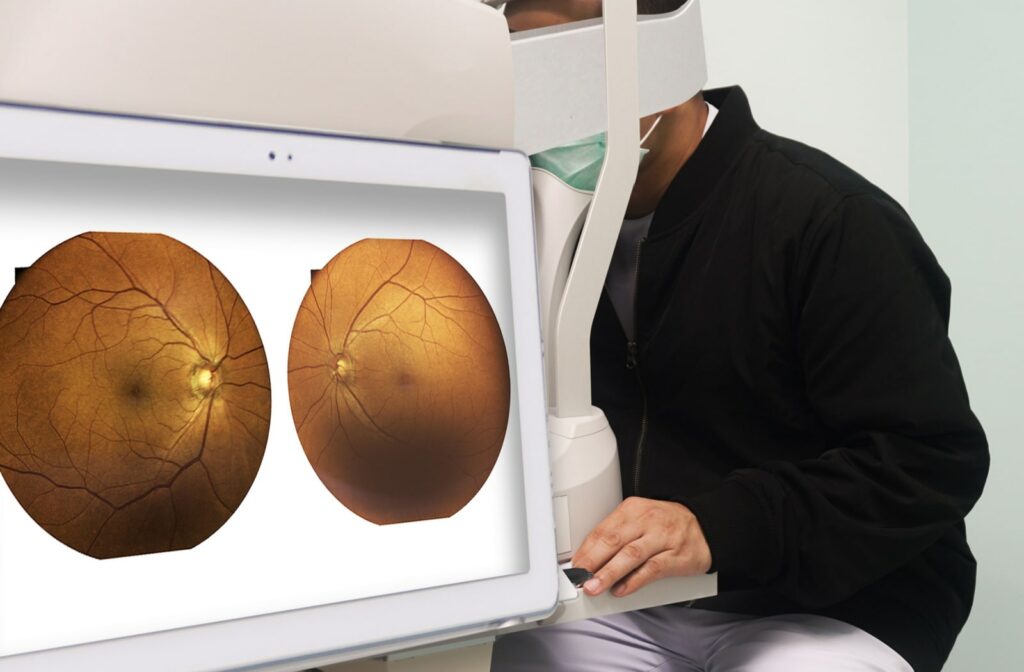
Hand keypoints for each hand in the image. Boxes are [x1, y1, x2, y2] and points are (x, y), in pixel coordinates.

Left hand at [571, 497, 711, 597]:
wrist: (706, 526)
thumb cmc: (666, 524)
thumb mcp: (640, 519)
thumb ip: (617, 535)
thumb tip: (589, 556)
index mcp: (633, 509)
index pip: (603, 529)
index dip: (586, 549)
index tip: (574, 564)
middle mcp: (647, 521)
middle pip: (614, 540)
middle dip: (593, 560)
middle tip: (579, 576)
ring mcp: (662, 538)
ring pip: (630, 556)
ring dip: (609, 573)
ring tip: (594, 586)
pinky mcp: (676, 556)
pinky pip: (651, 570)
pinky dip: (633, 581)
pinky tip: (621, 589)